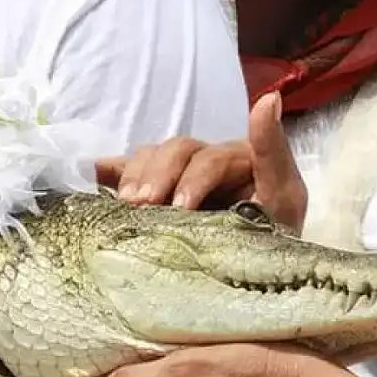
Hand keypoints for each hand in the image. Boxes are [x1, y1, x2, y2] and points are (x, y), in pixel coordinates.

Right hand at [95, 93, 307, 231]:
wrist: (257, 277)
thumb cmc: (275, 240)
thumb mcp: (285, 198)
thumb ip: (274, 153)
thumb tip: (269, 99)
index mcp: (238, 158)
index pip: (210, 157)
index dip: (193, 179)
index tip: (179, 207)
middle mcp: (206, 159)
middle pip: (176, 151)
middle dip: (158, 178)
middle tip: (144, 209)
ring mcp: (178, 174)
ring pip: (150, 157)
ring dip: (135, 178)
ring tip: (126, 207)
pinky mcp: (156, 191)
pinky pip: (128, 171)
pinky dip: (108, 172)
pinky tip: (91, 179)